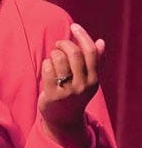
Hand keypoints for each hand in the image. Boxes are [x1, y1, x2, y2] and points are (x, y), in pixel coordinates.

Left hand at [38, 23, 104, 147]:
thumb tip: (101, 42)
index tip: (73, 26)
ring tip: (53, 57)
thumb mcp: (88, 81)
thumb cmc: (75, 95)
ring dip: (54, 53)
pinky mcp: (52, 95)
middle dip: (64, 44)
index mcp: (94, 79)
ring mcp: (67, 91)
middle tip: (58, 44)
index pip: (91, 52)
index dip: (82, 35)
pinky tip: (48, 67)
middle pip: (74, 53)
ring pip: (59, 59)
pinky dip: (46, 63)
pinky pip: (47, 69)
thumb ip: (95, 62)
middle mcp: (82, 85)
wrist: (63, 121)